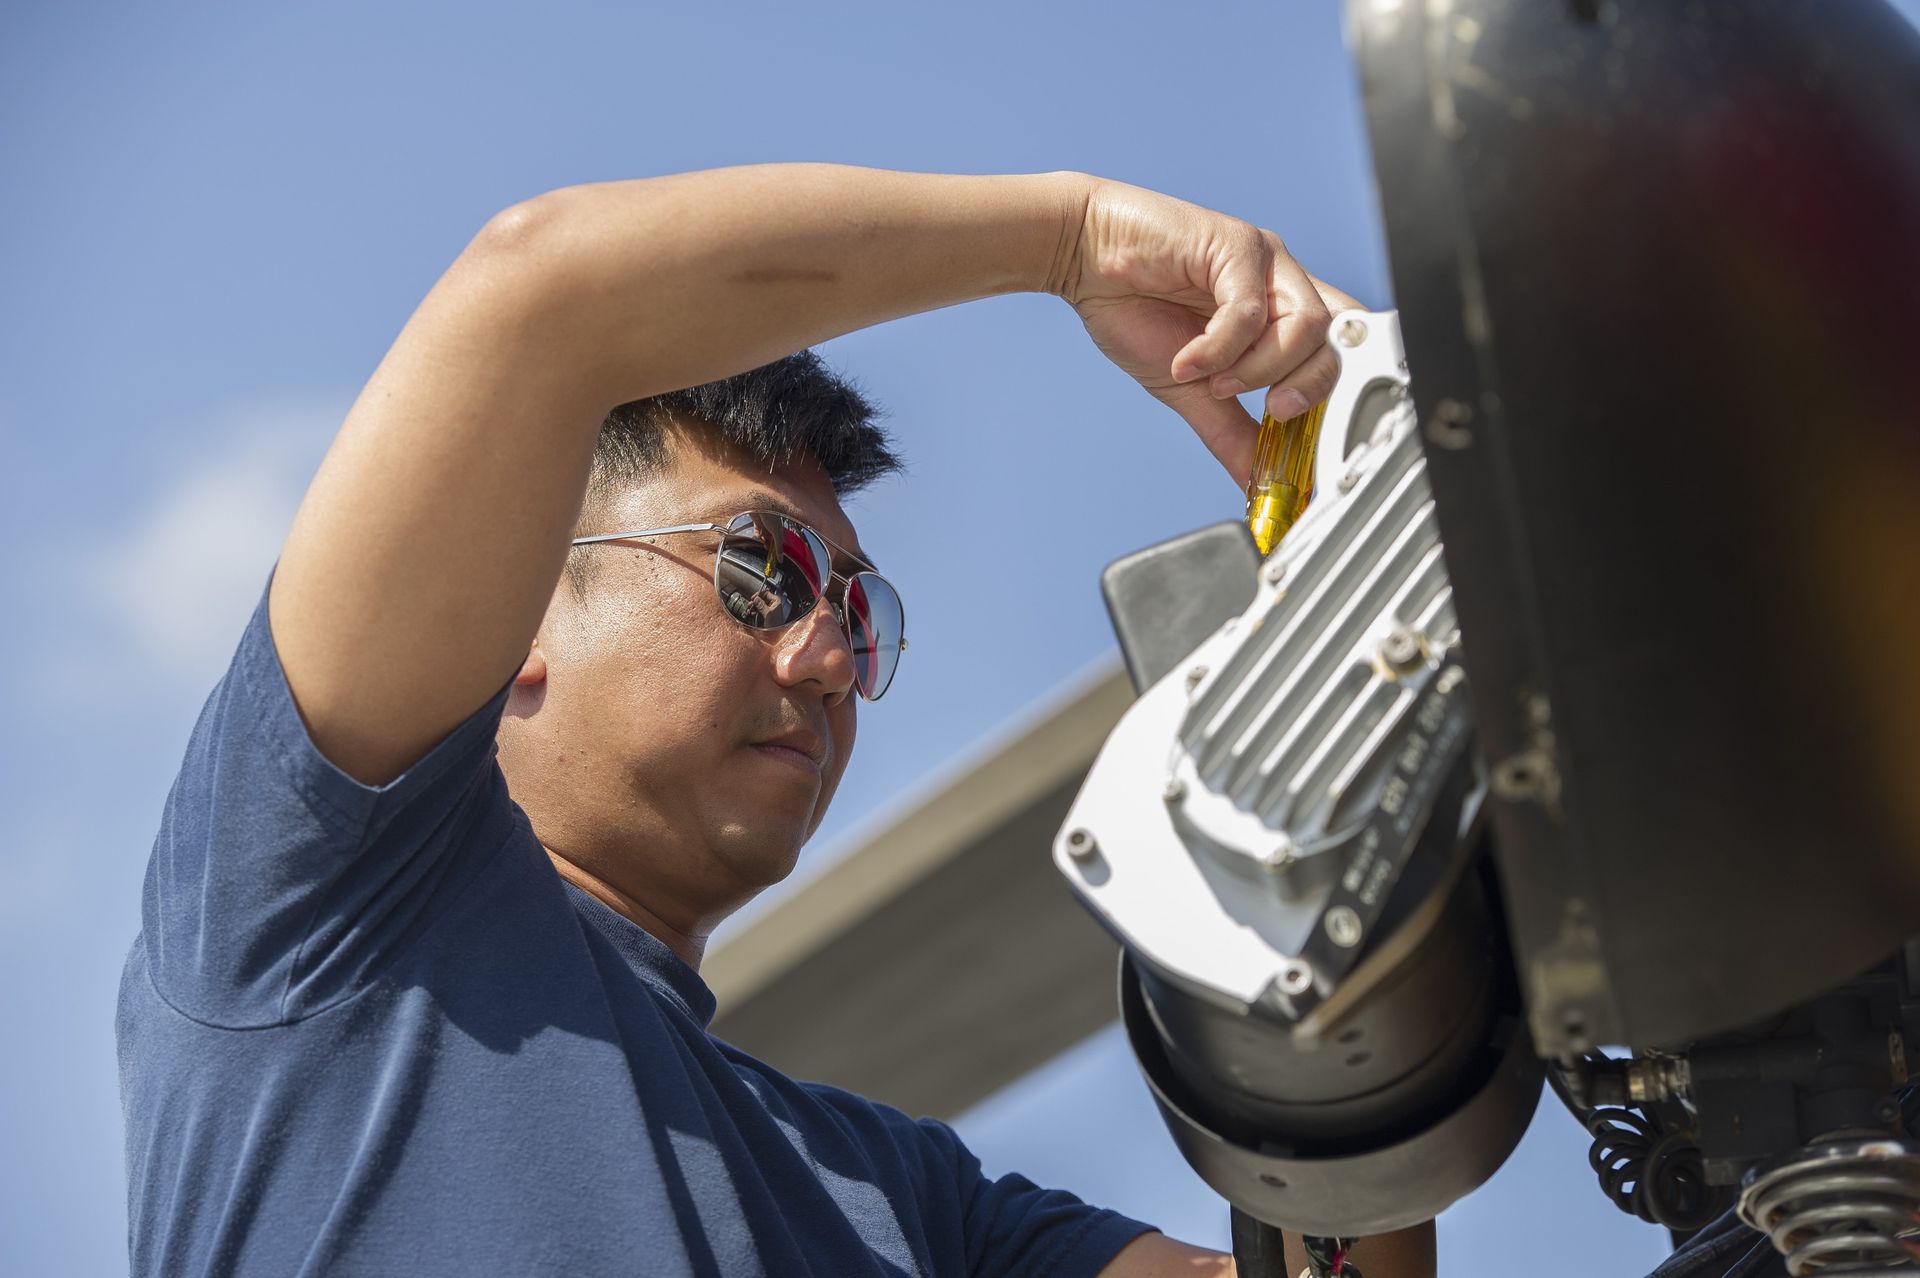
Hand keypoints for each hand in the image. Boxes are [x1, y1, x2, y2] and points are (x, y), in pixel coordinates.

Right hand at [1056, 177, 1357, 485]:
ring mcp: (1264, 262)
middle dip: (1308, 388)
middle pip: (1336, 342)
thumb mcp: (1190, 391)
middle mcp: (1283, 284)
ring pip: (1305, 326)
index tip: (1295, 434)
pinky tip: (1187, 360)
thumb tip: (1255, 484)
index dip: (1333, 395)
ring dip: (1258, 370)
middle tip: (1271, 411)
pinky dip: (1219, 349)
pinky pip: (1251, 311)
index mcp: (1280, 316)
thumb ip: (1230, 434)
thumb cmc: (1135, 308)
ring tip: (1212, 381)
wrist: (1084, 258)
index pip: (1340, 352)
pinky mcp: (1235, 245)